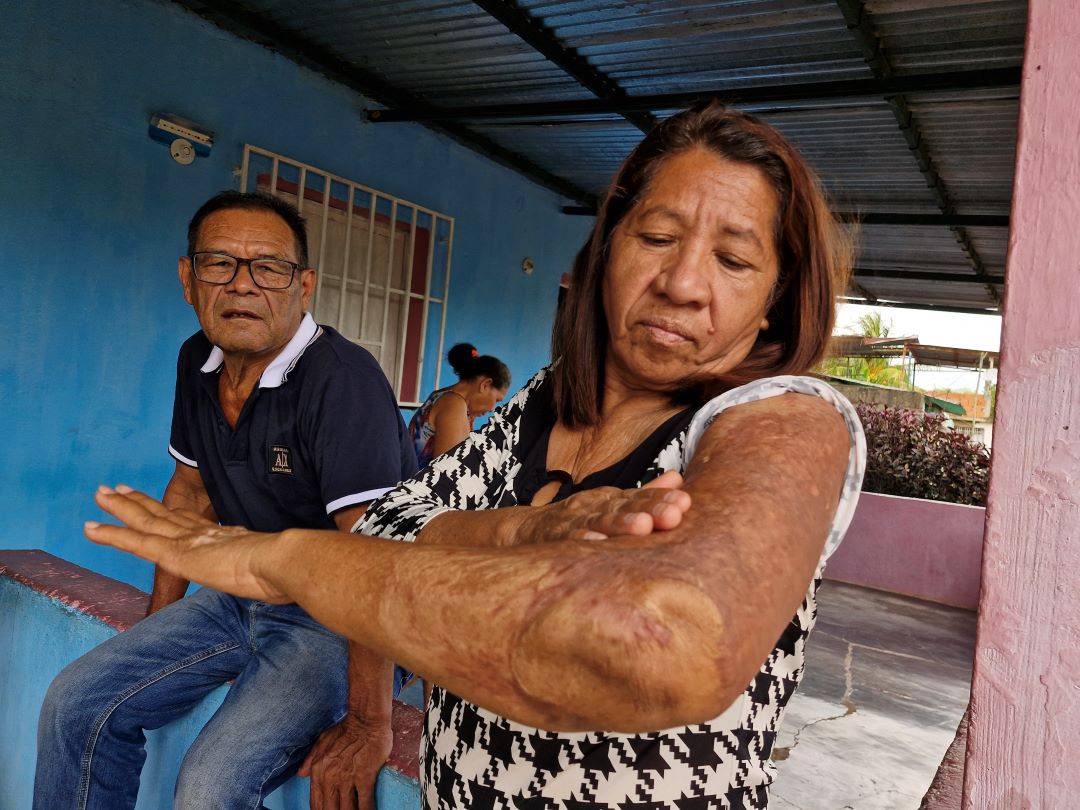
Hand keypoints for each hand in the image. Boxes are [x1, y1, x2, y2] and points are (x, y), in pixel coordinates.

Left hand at [84, 485, 291, 602]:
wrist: (285, 560)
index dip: (170, 512)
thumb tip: (284, 580)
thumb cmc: (289, 568)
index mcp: (223, 538)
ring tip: (99, 494)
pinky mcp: (176, 554)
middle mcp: (202, 534)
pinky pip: (135, 542)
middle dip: (139, 501)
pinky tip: (91, 528)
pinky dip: (111, 535)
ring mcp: (187, 541)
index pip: (190, 522)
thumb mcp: (275, 570)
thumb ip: (270, 570)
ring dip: (119, 508)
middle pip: (164, 514)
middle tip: (117, 488)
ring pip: (144, 520)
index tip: (158, 503)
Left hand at [300, 713, 393, 809]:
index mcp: (318, 771)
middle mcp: (330, 778)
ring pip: (347, 809)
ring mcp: (347, 779)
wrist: (366, 719)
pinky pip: (365, 803)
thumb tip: (301, 774)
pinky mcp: (365, 777)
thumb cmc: (345, 728)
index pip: (316, 803)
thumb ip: (310, 759)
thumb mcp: (322, 741)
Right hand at [516, 470, 690, 543]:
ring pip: (600, 521)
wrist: (527, 529)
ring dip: (621, 524)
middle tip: (674, 514)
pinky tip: (596, 543)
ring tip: (642, 527)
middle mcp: (596, 505)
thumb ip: (645, 495)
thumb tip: (679, 478)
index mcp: (612, 499)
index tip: (686, 502)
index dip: (662, 499)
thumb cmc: (581, 519)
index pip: (641, 497)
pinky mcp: (555, 536)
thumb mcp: (612, 504)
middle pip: (625, 507)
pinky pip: (569, 539)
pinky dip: (582, 540)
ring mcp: (575, 520)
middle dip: (650, 509)